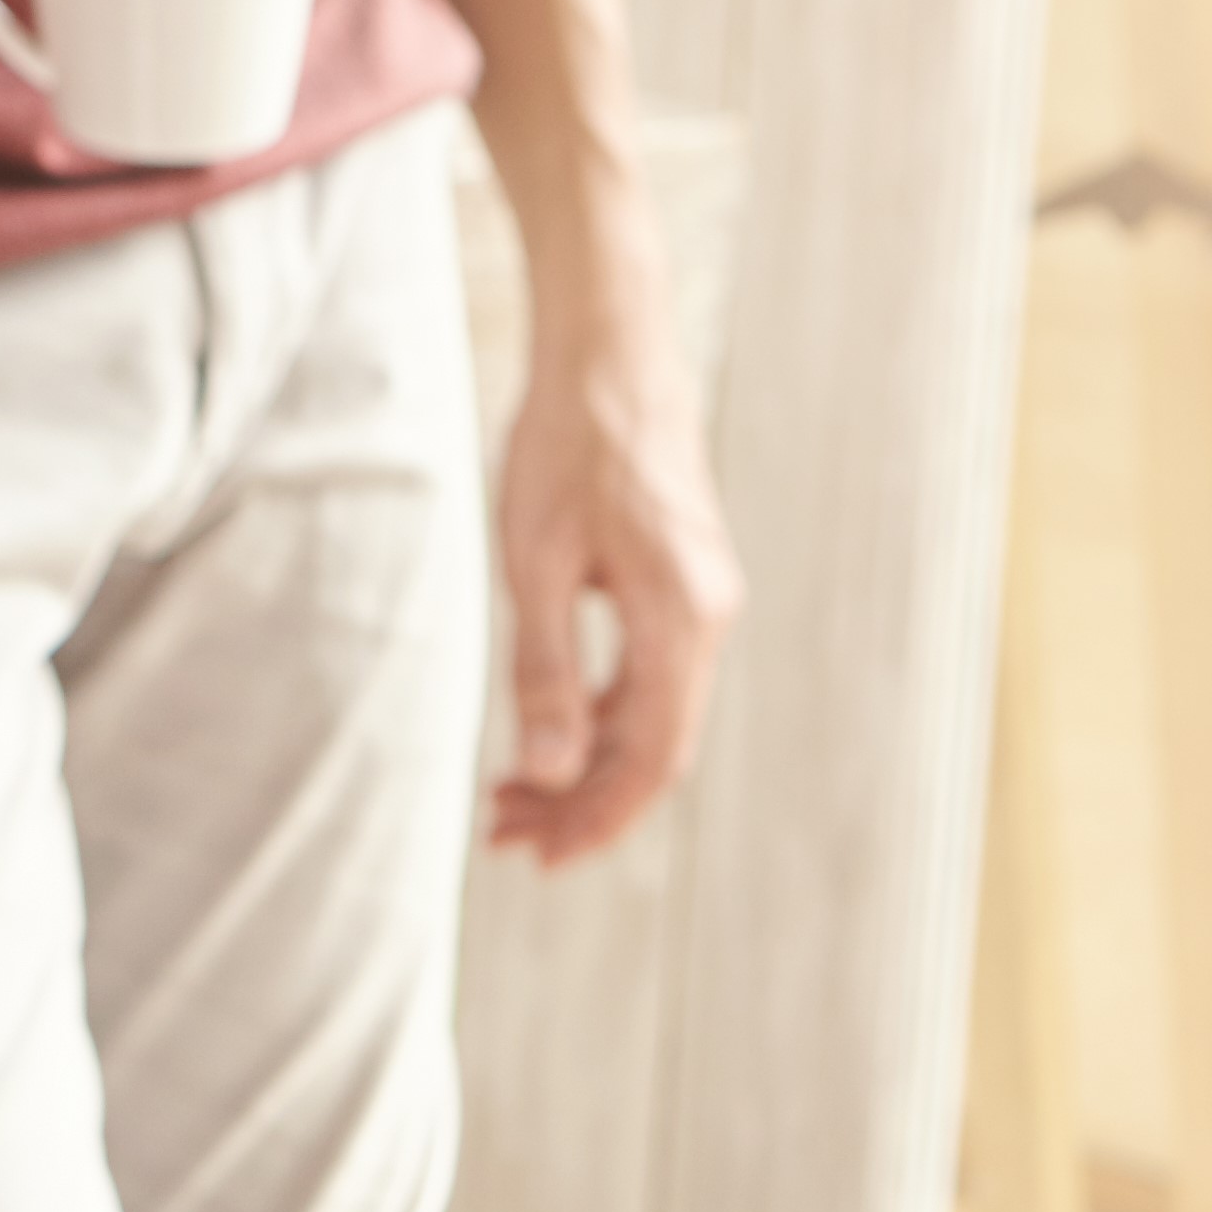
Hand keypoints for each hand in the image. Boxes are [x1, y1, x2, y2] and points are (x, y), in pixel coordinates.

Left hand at [490, 292, 739, 862]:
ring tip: (508, 796)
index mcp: (682, 620)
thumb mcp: (535, 563)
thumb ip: (544, 671)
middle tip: (502, 836)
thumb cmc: (563, 446)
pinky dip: (598, 716)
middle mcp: (709, 618)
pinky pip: (650, 677)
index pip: (651, 760)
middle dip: (582, 803)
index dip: (596, 820)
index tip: (537, 858)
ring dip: (585, 763)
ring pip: (651, 716)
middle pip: (654, 749)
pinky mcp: (682, 583)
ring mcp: (702, 600)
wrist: (610, 353)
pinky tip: (546, 733)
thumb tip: (547, 774)